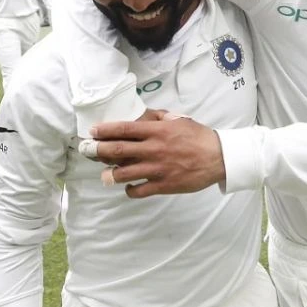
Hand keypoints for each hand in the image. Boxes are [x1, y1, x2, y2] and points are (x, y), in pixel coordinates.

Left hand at [86, 114, 224, 197]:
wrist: (219, 157)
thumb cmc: (199, 136)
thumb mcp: (179, 120)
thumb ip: (160, 118)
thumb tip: (144, 115)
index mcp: (157, 131)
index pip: (125, 129)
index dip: (105, 130)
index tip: (93, 131)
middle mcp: (153, 149)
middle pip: (118, 150)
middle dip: (99, 150)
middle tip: (87, 150)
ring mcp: (157, 169)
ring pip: (125, 173)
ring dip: (111, 174)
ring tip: (105, 174)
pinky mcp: (163, 185)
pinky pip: (139, 190)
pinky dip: (130, 190)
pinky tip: (128, 187)